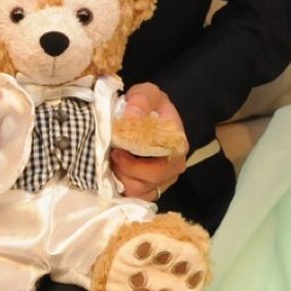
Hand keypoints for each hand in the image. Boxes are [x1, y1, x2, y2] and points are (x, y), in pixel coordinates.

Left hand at [112, 82, 187, 202]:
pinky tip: (116, 170)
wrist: (149, 112)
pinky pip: (136, 197)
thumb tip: (131, 117)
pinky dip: (122, 187)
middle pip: (148, 183)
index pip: (161, 167)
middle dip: (125, 170)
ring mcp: (163, 180)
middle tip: (113, 153)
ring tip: (114, 159)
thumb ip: (140, 101)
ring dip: (122, 177)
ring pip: (140, 192)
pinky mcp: (151, 188)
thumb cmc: (149, 105)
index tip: (119, 149)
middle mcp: (174, 167)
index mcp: (177, 146)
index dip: (135, 164)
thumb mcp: (147, 93)